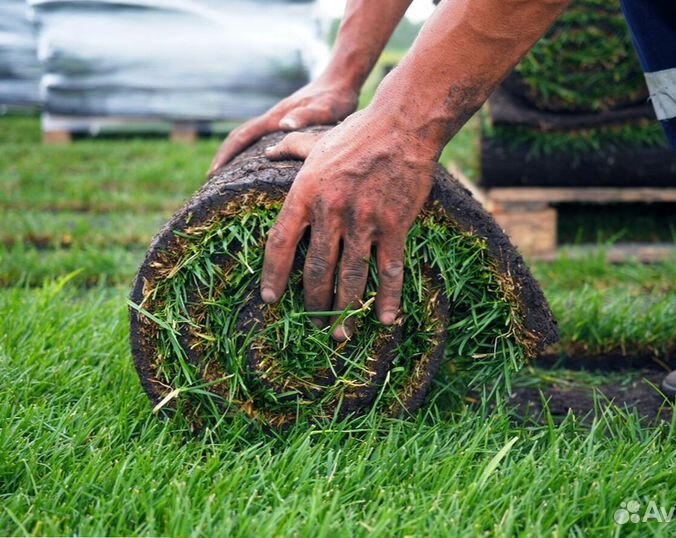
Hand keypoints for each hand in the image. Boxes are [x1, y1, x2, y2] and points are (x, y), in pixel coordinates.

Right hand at [208, 76, 358, 174]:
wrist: (342, 80)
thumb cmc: (336, 97)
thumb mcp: (326, 109)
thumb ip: (308, 116)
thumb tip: (284, 126)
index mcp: (276, 118)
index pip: (243, 136)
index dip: (227, 154)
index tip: (213, 172)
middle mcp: (273, 119)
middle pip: (240, 138)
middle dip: (224, 157)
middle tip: (211, 180)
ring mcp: (278, 121)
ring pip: (250, 139)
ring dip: (236, 155)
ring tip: (228, 178)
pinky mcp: (287, 124)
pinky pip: (262, 140)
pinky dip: (252, 152)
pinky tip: (257, 166)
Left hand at [261, 107, 439, 340]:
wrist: (403, 125)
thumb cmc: (358, 132)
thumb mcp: (318, 140)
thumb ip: (290, 149)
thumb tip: (267, 150)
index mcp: (305, 193)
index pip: (281, 243)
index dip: (273, 275)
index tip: (270, 298)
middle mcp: (330, 211)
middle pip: (316, 269)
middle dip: (312, 301)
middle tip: (313, 320)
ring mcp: (364, 221)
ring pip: (350, 277)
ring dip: (345, 311)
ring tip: (340, 334)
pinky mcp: (394, 226)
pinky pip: (389, 270)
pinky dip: (387, 298)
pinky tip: (385, 320)